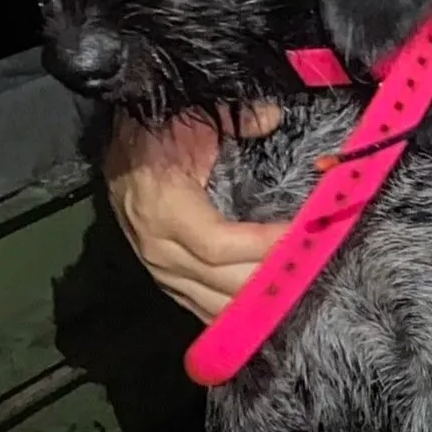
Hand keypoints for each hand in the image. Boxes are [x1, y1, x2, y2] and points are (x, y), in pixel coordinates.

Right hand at [102, 107, 287, 321]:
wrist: (119, 154)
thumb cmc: (157, 137)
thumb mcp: (192, 120)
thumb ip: (235, 119)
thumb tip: (271, 116)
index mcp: (164, 210)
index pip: (217, 243)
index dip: (261, 244)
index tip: (299, 234)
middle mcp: (159, 249)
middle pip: (222, 281)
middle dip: (269, 278)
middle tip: (311, 265)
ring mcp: (161, 271)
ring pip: (214, 304)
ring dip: (257, 303)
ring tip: (296, 290)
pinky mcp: (166, 282)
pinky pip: (201, 309)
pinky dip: (234, 315)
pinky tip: (263, 313)